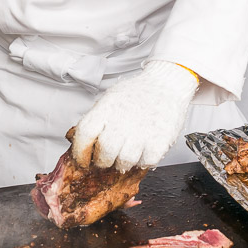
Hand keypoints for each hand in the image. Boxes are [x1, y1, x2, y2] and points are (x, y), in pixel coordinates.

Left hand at [71, 60, 198, 172]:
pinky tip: (144, 149)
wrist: (167, 83)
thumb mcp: (111, 98)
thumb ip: (97, 119)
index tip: (83, 160)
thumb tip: (80, 141)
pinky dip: (143, 161)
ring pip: (124, 163)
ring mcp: (140, 134)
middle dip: (104, 160)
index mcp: (106, 109)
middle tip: (110, 156)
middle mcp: (121, 122)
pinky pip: (145, 163)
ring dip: (124, 162)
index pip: (84, 136)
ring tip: (130, 150)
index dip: (80, 153)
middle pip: (104, 155)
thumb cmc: (138, 92)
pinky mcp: (158, 143)